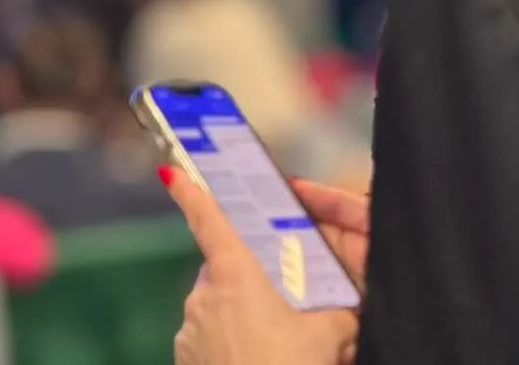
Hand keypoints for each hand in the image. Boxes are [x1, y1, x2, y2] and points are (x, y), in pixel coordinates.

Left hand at [163, 167, 357, 364]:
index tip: (170, 173)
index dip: (190, 193)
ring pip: (216, 308)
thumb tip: (348, 314)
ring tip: (273, 348)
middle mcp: (204, 294)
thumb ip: (336, 314)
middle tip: (282, 306)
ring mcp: (190, 330)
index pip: (208, 221)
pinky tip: (255, 363)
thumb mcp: (329, 336)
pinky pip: (207, 339)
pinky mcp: (185, 360)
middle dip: (248, 282)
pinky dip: (227, 345)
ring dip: (238, 317)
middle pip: (224, 272)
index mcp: (235, 273)